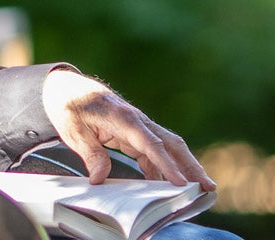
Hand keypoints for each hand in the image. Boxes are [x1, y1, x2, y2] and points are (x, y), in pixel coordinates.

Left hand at [41, 69, 216, 190]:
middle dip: (191, 166)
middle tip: (208, 186)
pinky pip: (154, 151)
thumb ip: (89, 153)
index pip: (150, 145)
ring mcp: (138, 125)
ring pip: (167, 147)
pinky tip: (167, 184)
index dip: (167, 165)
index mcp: (123, 118)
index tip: (181, 182)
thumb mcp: (71, 129)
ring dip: (184, 167)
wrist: (66, 85)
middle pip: (170, 144)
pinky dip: (163, 167)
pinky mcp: (134, 131)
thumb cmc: (69, 104)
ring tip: (199, 189)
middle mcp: (137, 120)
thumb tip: (99, 179)